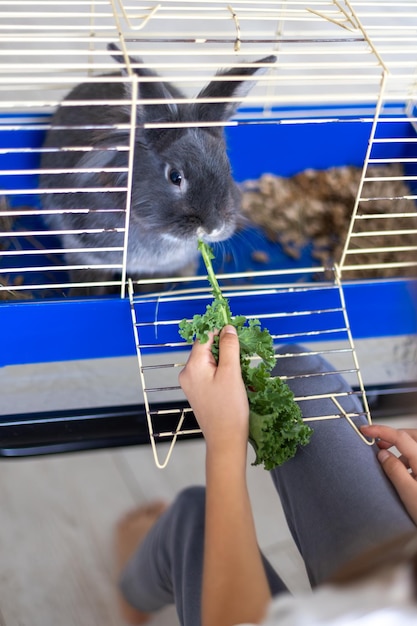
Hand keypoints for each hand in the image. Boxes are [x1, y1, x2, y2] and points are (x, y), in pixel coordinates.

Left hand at [179, 325, 248, 456]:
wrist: (225, 440)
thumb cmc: (229, 409)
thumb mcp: (232, 373)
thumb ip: (229, 347)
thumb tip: (227, 328)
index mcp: (193, 366)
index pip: (204, 336)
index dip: (220, 331)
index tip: (236, 331)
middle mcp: (188, 373)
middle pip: (206, 348)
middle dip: (225, 348)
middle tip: (243, 354)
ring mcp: (192, 383)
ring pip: (210, 361)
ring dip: (226, 361)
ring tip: (241, 371)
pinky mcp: (199, 392)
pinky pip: (210, 373)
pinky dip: (223, 372)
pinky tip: (236, 380)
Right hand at [361, 424, 416, 524]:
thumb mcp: (408, 493)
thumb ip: (394, 470)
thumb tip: (382, 454)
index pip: (400, 437)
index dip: (380, 430)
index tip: (365, 430)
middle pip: (411, 436)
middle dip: (393, 436)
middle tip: (378, 444)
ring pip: (415, 447)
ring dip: (402, 449)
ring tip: (391, 463)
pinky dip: (409, 459)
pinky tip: (405, 473)